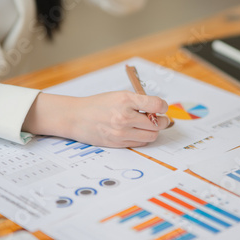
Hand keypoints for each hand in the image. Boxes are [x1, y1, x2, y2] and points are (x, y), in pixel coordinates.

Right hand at [22, 91, 169, 147]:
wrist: (76, 117)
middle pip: (157, 124)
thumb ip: (139, 101)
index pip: (156, 105)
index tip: (162, 107)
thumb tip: (159, 109)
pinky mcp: (118, 143)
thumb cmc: (98, 104)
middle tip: (159, 118)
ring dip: (153, 131)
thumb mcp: (119, 95)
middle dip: (162, 121)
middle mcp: (124, 117)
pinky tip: (137, 131)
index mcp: (125, 100)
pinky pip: (140, 143)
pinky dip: (143, 138)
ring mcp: (121, 132)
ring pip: (151, 136)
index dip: (163, 106)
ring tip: (148, 125)